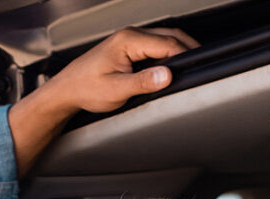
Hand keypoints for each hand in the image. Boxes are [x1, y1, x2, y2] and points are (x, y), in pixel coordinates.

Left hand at [38, 27, 200, 113]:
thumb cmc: (85, 88)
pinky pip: (155, 45)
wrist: (67, 89)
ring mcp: (129, 40)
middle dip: (188, 49)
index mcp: (128, 41)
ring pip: (164, 39)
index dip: (186, 56)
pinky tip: (172, 65)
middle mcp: (129, 35)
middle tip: (202, 63)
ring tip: (191, 64)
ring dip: (179, 50)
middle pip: (170, 37)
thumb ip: (143, 82)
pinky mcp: (128, 47)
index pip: (168, 44)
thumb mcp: (117, 90)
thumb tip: (167, 75)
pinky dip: (168, 53)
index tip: (197, 67)